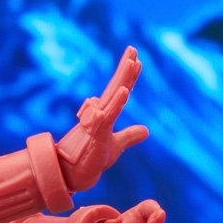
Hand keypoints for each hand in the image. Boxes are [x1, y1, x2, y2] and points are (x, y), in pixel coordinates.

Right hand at [54, 46, 148, 191]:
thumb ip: (129, 136)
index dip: (129, 76)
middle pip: (116, 87)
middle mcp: (101, 114)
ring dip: (123, 79)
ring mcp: (97, 122)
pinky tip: (124, 91)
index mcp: (107, 114)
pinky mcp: (96, 134)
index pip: (120, 90)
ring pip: (113, 97)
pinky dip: (116, 103)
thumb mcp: (116, 146)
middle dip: (126, 68)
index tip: (137, 58)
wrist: (76, 175)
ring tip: (132, 63)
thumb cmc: (93, 158)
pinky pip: (107, 115)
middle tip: (133, 48)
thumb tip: (146, 130)